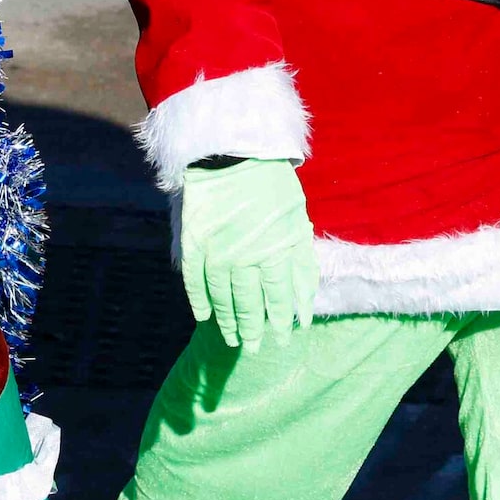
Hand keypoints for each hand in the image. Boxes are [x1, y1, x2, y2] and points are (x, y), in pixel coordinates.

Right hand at [178, 158, 317, 346]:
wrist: (232, 151)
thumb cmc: (272, 186)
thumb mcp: (297, 221)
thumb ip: (302, 265)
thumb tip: (306, 305)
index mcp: (274, 250)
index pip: (278, 298)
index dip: (280, 321)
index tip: (283, 338)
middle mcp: (244, 257)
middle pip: (248, 303)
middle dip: (253, 329)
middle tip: (255, 348)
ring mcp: (215, 251)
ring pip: (221, 297)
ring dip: (227, 321)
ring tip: (232, 338)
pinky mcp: (193, 242)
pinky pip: (194, 280)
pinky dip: (198, 300)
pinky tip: (202, 316)